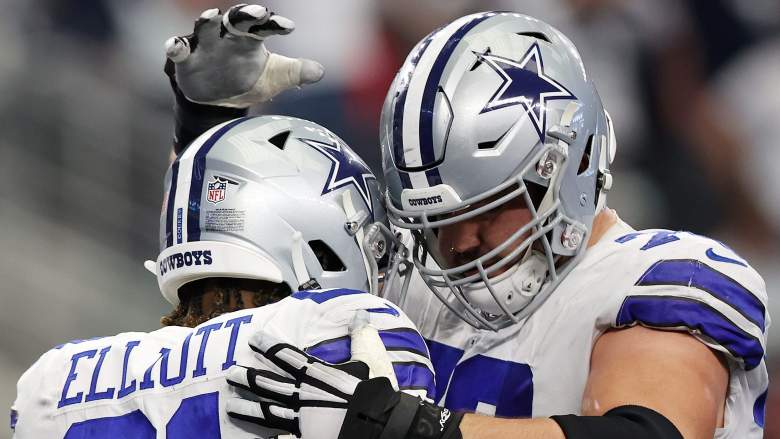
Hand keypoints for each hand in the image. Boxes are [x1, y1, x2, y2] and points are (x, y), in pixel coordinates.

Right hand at [165, 4, 323, 107]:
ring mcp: (205, 45)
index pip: (263, 25)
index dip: (274, 24)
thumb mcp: (275, 79)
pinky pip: (179, 49)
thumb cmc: (248, 82)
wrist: (220, 103)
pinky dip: (177, 46)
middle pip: (235, 18)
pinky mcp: (186, 59)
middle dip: (245, 13)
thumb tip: (319, 71)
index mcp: (249, 38)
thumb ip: (295, 72)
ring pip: (204, 27)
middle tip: (259, 12)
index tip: (289, 27)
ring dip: (207, 20)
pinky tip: (178, 46)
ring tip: (214, 15)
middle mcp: (227, 36)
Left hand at [226, 331, 463, 438]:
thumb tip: (360, 314)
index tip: (253, 339)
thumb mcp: (368, 359)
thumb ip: (360, 338)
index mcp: (316, 374)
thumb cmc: (372, 392)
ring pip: (266, 412)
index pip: (286, 355)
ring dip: (247, 408)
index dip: (268, 346)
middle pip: (268, 384)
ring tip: (230, 406)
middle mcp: (302, 394)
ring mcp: (300, 419)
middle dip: (248, 379)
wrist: (376, 424)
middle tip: (230, 374)